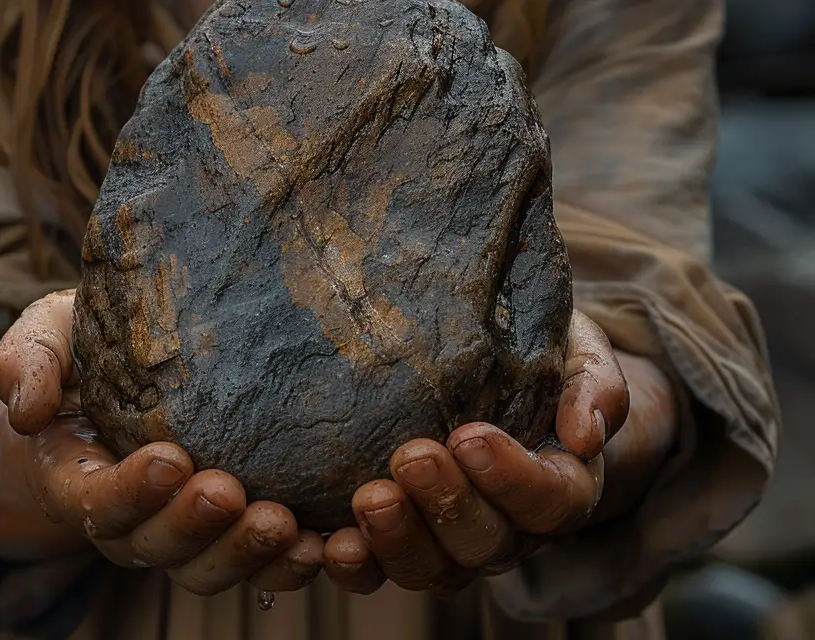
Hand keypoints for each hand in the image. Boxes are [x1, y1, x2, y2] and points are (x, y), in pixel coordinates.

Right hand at [0, 290, 322, 595]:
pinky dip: (289, 563)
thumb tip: (27, 410)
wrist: (115, 371)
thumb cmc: (79, 349)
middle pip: (155, 546)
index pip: (94, 503)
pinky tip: (325, 543)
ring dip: (246, 553)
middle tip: (230, 492)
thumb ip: (26, 364)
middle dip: (194, 526)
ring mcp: (179, 526)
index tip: (168, 460)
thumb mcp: (42, 339)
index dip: (129, 492)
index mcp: (75, 477)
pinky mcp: (227, 523)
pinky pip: (256, 562)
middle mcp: (128, 516)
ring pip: (208, 566)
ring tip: (285, 526)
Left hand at [323, 310, 677, 595]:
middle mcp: (510, 526)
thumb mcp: (580, 353)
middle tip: (412, 456)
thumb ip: (593, 386)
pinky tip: (327, 542)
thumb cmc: (546, 354)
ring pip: (434, 568)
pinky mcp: (405, 535)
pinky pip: (381, 568)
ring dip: (398, 541)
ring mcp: (455, 539)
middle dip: (448, 506)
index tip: (471, 437)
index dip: (512, 479)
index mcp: (561, 484)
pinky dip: (355, 564)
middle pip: (486, 544)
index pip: (549, 501)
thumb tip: (584, 434)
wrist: (505, 367)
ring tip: (368, 498)